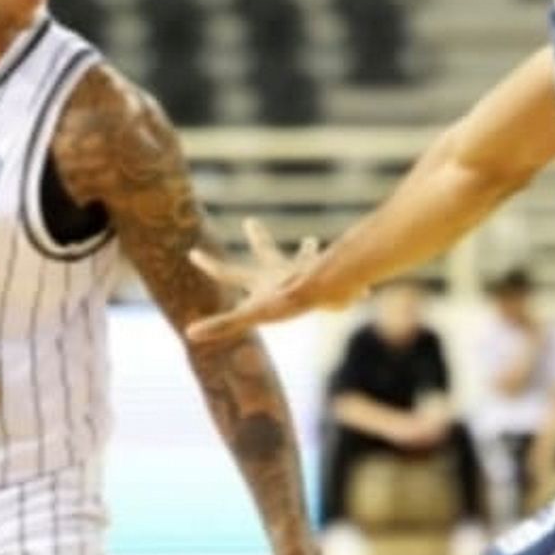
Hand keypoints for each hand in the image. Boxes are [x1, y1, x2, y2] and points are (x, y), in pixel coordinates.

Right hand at [187, 218, 352, 345]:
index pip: (229, 273)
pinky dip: (348, 287)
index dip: (210, 266)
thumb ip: (222, 325)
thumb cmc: (288, 300)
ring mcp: (305, 273)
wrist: (327, 284)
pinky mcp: (329, 279)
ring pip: (304, 260)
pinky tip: (364, 292)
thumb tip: (190, 334)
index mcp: (261, 281)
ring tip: (311, 241)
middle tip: (250, 221)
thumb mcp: (251, 315)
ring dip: (306, 252)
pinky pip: (338, 281)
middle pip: (265, 252)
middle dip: (257, 239)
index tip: (193, 253)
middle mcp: (281, 272)